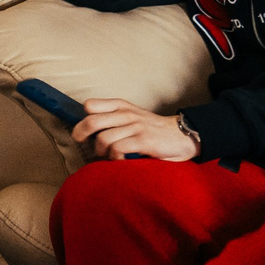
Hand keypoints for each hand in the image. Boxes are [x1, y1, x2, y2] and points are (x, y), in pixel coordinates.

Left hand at [74, 99, 198, 160]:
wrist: (182, 135)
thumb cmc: (152, 129)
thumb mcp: (131, 117)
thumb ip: (112, 119)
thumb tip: (86, 130)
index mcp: (120, 106)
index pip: (90, 105)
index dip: (82, 119)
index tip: (82, 131)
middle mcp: (126, 114)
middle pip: (91, 121)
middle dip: (81, 135)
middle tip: (83, 144)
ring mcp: (135, 127)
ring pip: (103, 138)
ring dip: (101, 151)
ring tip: (107, 155)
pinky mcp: (144, 141)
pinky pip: (118, 149)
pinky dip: (114, 157)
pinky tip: (120, 159)